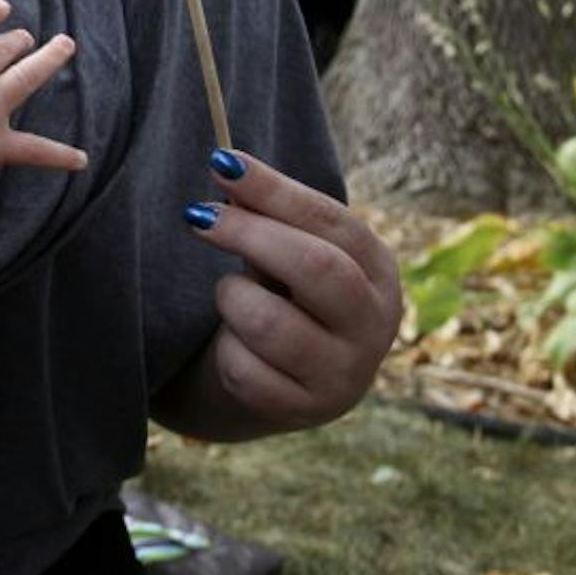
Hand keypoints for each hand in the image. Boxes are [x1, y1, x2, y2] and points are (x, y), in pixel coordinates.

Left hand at [169, 147, 402, 434]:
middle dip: (250, 234)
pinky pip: (246, 372)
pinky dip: (226, 350)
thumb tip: (227, 168)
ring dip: (232, 300)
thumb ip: (269, 215)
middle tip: (197, 216)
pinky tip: (232, 343)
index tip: (221, 163)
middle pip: (317, 268)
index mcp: (378, 270)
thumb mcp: (288, 252)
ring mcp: (345, 374)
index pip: (332, 221)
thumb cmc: (284, 294)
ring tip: (228, 296)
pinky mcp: (306, 411)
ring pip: (272, 325)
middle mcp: (375, 324)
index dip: (275, 190)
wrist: (281, 379)